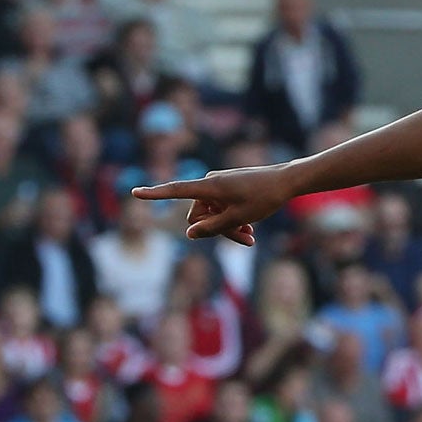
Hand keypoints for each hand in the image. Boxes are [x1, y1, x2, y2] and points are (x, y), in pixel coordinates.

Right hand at [132, 166, 299, 245]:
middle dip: (217, 230)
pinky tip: (250, 230)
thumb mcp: (239, 218)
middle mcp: (209, 183)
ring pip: (213, 214)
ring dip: (228, 228)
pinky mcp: (229, 188)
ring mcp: (219, 185)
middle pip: (199, 214)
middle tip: (246, 240)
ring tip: (250, 238)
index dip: (154, 194)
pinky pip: (222, 208)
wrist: (287, 181)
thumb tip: (189, 233)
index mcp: (208, 187)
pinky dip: (233, 219)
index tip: (134, 192)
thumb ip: (212, 228)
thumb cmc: (264, 198)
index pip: (175, 190)